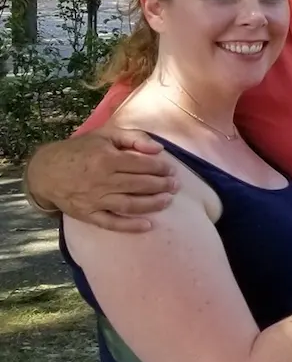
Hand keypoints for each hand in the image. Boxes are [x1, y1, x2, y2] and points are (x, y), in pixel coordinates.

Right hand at [28, 130, 177, 231]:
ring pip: (130, 205)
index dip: (161, 168)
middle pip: (139, 185)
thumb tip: (158, 149)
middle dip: (162, 185)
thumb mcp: (105, 135)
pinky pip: (111, 223)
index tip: (172, 170)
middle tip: (175, 185)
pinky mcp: (88, 214)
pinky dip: (130, 226)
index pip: (142, 165)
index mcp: (107, 159)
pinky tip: (148, 225)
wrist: (46, 171)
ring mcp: (95, 199)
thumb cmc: (80, 150)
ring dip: (152, 204)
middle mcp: (102, 180)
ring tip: (168, 201)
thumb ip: (133, 137)